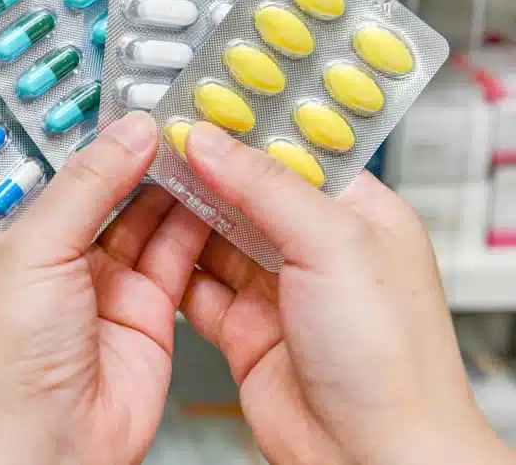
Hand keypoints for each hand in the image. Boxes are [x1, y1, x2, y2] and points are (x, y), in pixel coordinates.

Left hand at [0, 112, 213, 464]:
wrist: (45, 453)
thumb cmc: (1, 368)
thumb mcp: (33, 252)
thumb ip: (86, 186)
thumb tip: (128, 133)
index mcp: (1, 229)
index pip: (38, 158)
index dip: (73, 121)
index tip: (108, 80)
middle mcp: (51, 250)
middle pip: (97, 180)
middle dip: (130, 145)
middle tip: (166, 100)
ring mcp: (101, 277)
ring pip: (142, 210)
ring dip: (167, 176)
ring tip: (194, 131)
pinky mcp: (146, 305)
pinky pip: (175, 249)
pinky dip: (195, 220)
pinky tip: (208, 184)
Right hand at [178, 121, 513, 464]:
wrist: (371, 458)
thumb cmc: (391, 360)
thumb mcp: (333, 245)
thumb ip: (265, 186)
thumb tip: (210, 140)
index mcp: (357, 214)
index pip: (294, 150)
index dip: (245, 125)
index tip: (199, 103)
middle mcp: (317, 249)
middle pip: (247, 191)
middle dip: (204, 167)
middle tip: (156, 138)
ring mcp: (278, 290)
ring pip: (215, 236)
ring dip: (180, 212)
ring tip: (141, 180)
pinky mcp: (244, 329)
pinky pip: (197, 285)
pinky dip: (170, 265)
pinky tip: (147, 242)